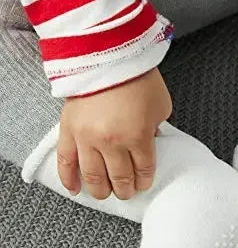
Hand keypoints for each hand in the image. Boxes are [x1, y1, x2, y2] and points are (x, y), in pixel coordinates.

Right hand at [57, 68, 171, 199]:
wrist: (108, 54)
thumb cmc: (138, 78)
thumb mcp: (161, 106)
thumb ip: (157, 129)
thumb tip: (151, 142)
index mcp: (138, 137)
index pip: (143, 169)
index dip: (144, 180)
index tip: (143, 183)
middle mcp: (111, 142)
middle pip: (119, 177)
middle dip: (125, 189)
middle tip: (127, 193)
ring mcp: (87, 138)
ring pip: (93, 175)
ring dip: (101, 189)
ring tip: (105, 194)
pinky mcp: (69, 130)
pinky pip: (66, 161)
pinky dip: (69, 178)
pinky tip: (75, 190)